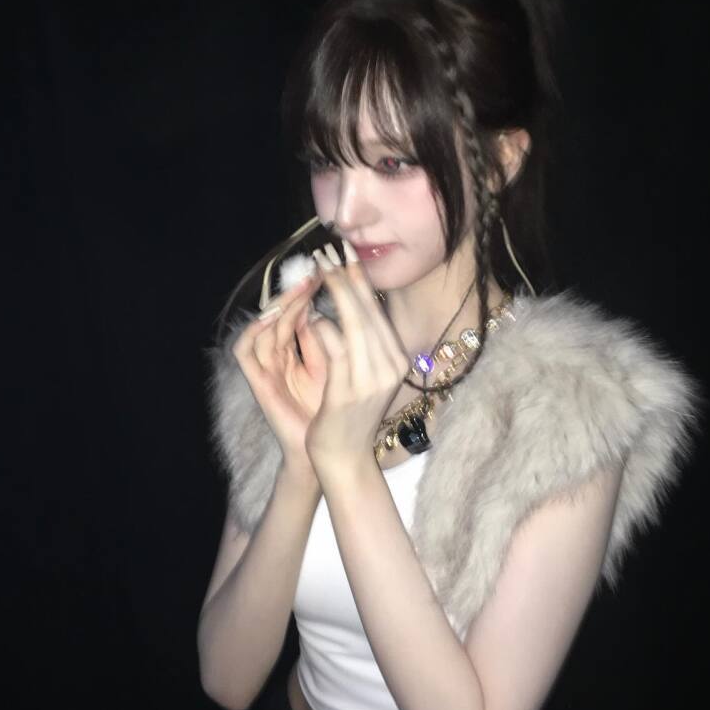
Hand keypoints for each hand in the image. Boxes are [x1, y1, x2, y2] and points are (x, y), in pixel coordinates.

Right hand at [232, 271, 326, 473]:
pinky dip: (255, 329)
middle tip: (319, 267)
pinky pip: (244, 350)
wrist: (330, 454)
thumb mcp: (345, 368)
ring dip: (280, 303)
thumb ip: (340, 338)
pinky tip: (275, 315)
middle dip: (299, 289)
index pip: (301, 309)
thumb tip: (349, 300)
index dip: (315, 288)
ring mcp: (265, 368)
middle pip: (281, 312)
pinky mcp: (257, 383)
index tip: (336, 267)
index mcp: (298, 348)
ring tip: (301, 285)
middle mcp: (279, 354)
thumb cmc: (339, 411)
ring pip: (263, 324)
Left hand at [305, 241, 410, 475]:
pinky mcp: (349, 391)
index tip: (346, 251)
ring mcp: (372, 379)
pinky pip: (336, 348)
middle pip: (367, 311)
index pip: (377, 311)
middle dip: (345, 276)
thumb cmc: (350, 414)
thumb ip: (362, 342)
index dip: (360, 278)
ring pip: (354, 323)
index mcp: (397, 360)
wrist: (345, 458)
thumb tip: (348, 302)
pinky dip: (324, 329)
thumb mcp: (365, 373)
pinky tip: (312, 317)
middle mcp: (391, 366)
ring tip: (318, 270)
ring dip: (334, 293)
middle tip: (327, 251)